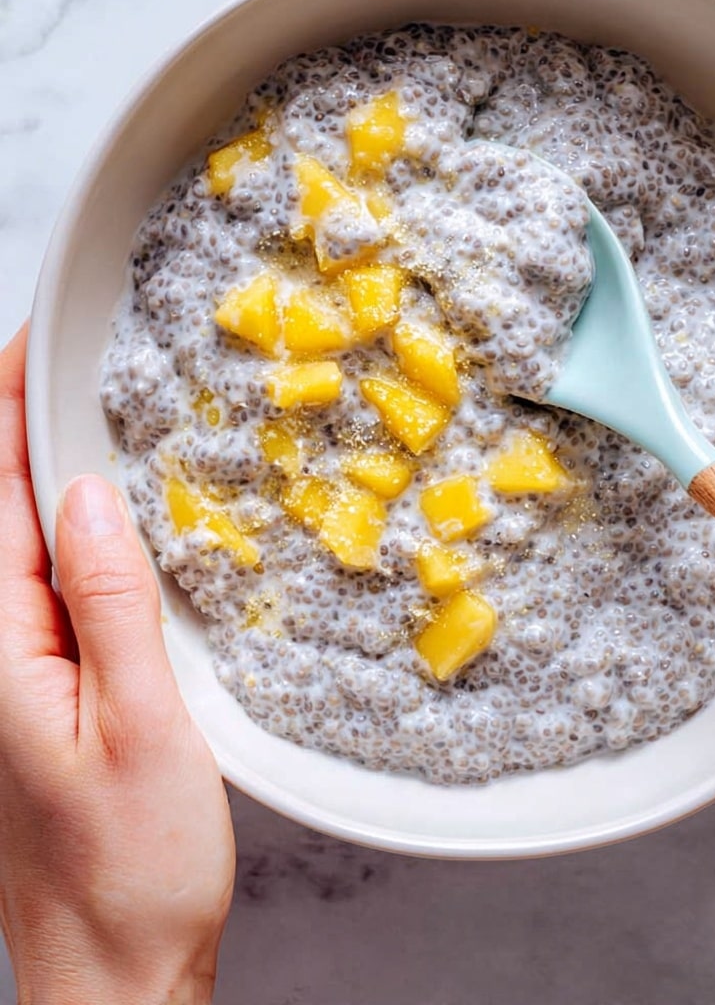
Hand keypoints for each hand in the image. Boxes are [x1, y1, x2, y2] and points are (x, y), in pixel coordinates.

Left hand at [0, 326, 234, 1003]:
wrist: (115, 974)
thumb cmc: (128, 870)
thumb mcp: (137, 726)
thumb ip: (107, 604)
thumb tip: (86, 496)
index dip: (12, 410)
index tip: (36, 337)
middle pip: (0, 513)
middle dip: (25, 424)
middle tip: (68, 352)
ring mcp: (14, 676)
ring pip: (25, 548)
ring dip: (49, 472)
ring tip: (87, 408)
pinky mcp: (43, 696)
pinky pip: (51, 589)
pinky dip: (73, 533)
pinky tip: (107, 519)